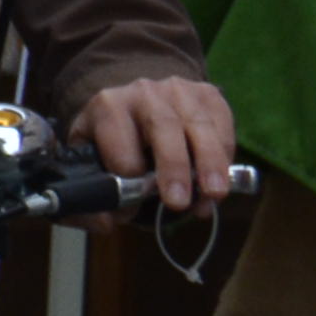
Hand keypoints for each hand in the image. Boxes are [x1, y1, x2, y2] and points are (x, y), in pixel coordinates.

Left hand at [76, 75, 242, 217]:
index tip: (130, 208)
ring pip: (199, 126)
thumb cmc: (114, 140)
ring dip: (209, 164)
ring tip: (213, 195)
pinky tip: (219, 182)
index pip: (120, 144)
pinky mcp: (208, 95)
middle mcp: (143, 93)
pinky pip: (222, 126)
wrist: (138, 103)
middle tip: (178, 202)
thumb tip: (103, 223)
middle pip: (162, 125)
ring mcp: (179, 91)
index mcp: (107, 107)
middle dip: (172, 166)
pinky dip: (225, 156)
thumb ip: (90, 194)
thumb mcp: (91, 160)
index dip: (127, 181)